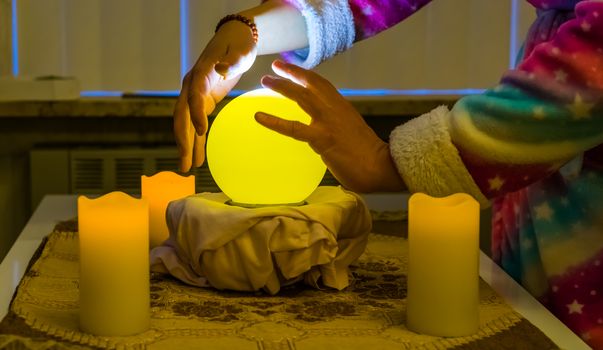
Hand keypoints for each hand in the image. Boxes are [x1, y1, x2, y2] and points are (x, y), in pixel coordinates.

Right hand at [174, 20, 257, 171]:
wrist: (235, 38)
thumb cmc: (239, 44)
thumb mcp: (241, 50)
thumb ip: (232, 61)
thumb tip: (221, 69)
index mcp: (201, 74)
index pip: (194, 96)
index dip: (195, 113)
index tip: (202, 132)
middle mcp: (192, 86)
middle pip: (182, 115)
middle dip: (183, 140)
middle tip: (185, 163)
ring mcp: (195, 94)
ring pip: (186, 124)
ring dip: (187, 146)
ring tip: (188, 168)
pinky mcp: (203, 100)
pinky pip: (196, 124)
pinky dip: (197, 141)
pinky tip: (199, 159)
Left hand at [255, 60, 405, 192]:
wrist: (380, 166)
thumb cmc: (368, 155)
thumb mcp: (352, 131)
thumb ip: (336, 125)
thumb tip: (323, 131)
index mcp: (343, 107)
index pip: (322, 84)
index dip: (305, 74)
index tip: (290, 68)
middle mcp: (336, 109)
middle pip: (311, 84)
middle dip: (291, 73)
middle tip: (274, 67)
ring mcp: (328, 122)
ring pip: (302, 97)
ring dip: (282, 86)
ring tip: (265, 80)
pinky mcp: (321, 138)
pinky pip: (293, 128)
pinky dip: (274, 121)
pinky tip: (259, 116)